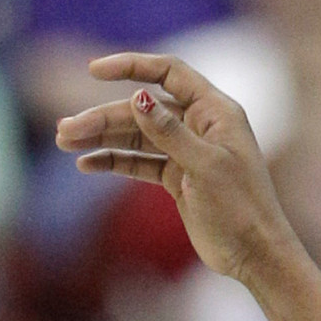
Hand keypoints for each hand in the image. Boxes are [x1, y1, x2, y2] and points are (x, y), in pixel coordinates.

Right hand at [53, 53, 295, 285]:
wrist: (255, 254)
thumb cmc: (241, 208)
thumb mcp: (205, 167)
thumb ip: (169, 132)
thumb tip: (137, 97)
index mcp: (214, 111)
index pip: (168, 74)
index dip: (131, 67)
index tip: (94, 70)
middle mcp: (199, 125)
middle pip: (142, 110)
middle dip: (102, 118)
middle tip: (65, 132)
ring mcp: (186, 151)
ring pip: (136, 136)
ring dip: (101, 138)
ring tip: (66, 143)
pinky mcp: (177, 178)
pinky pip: (139, 162)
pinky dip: (113, 162)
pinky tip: (88, 164)